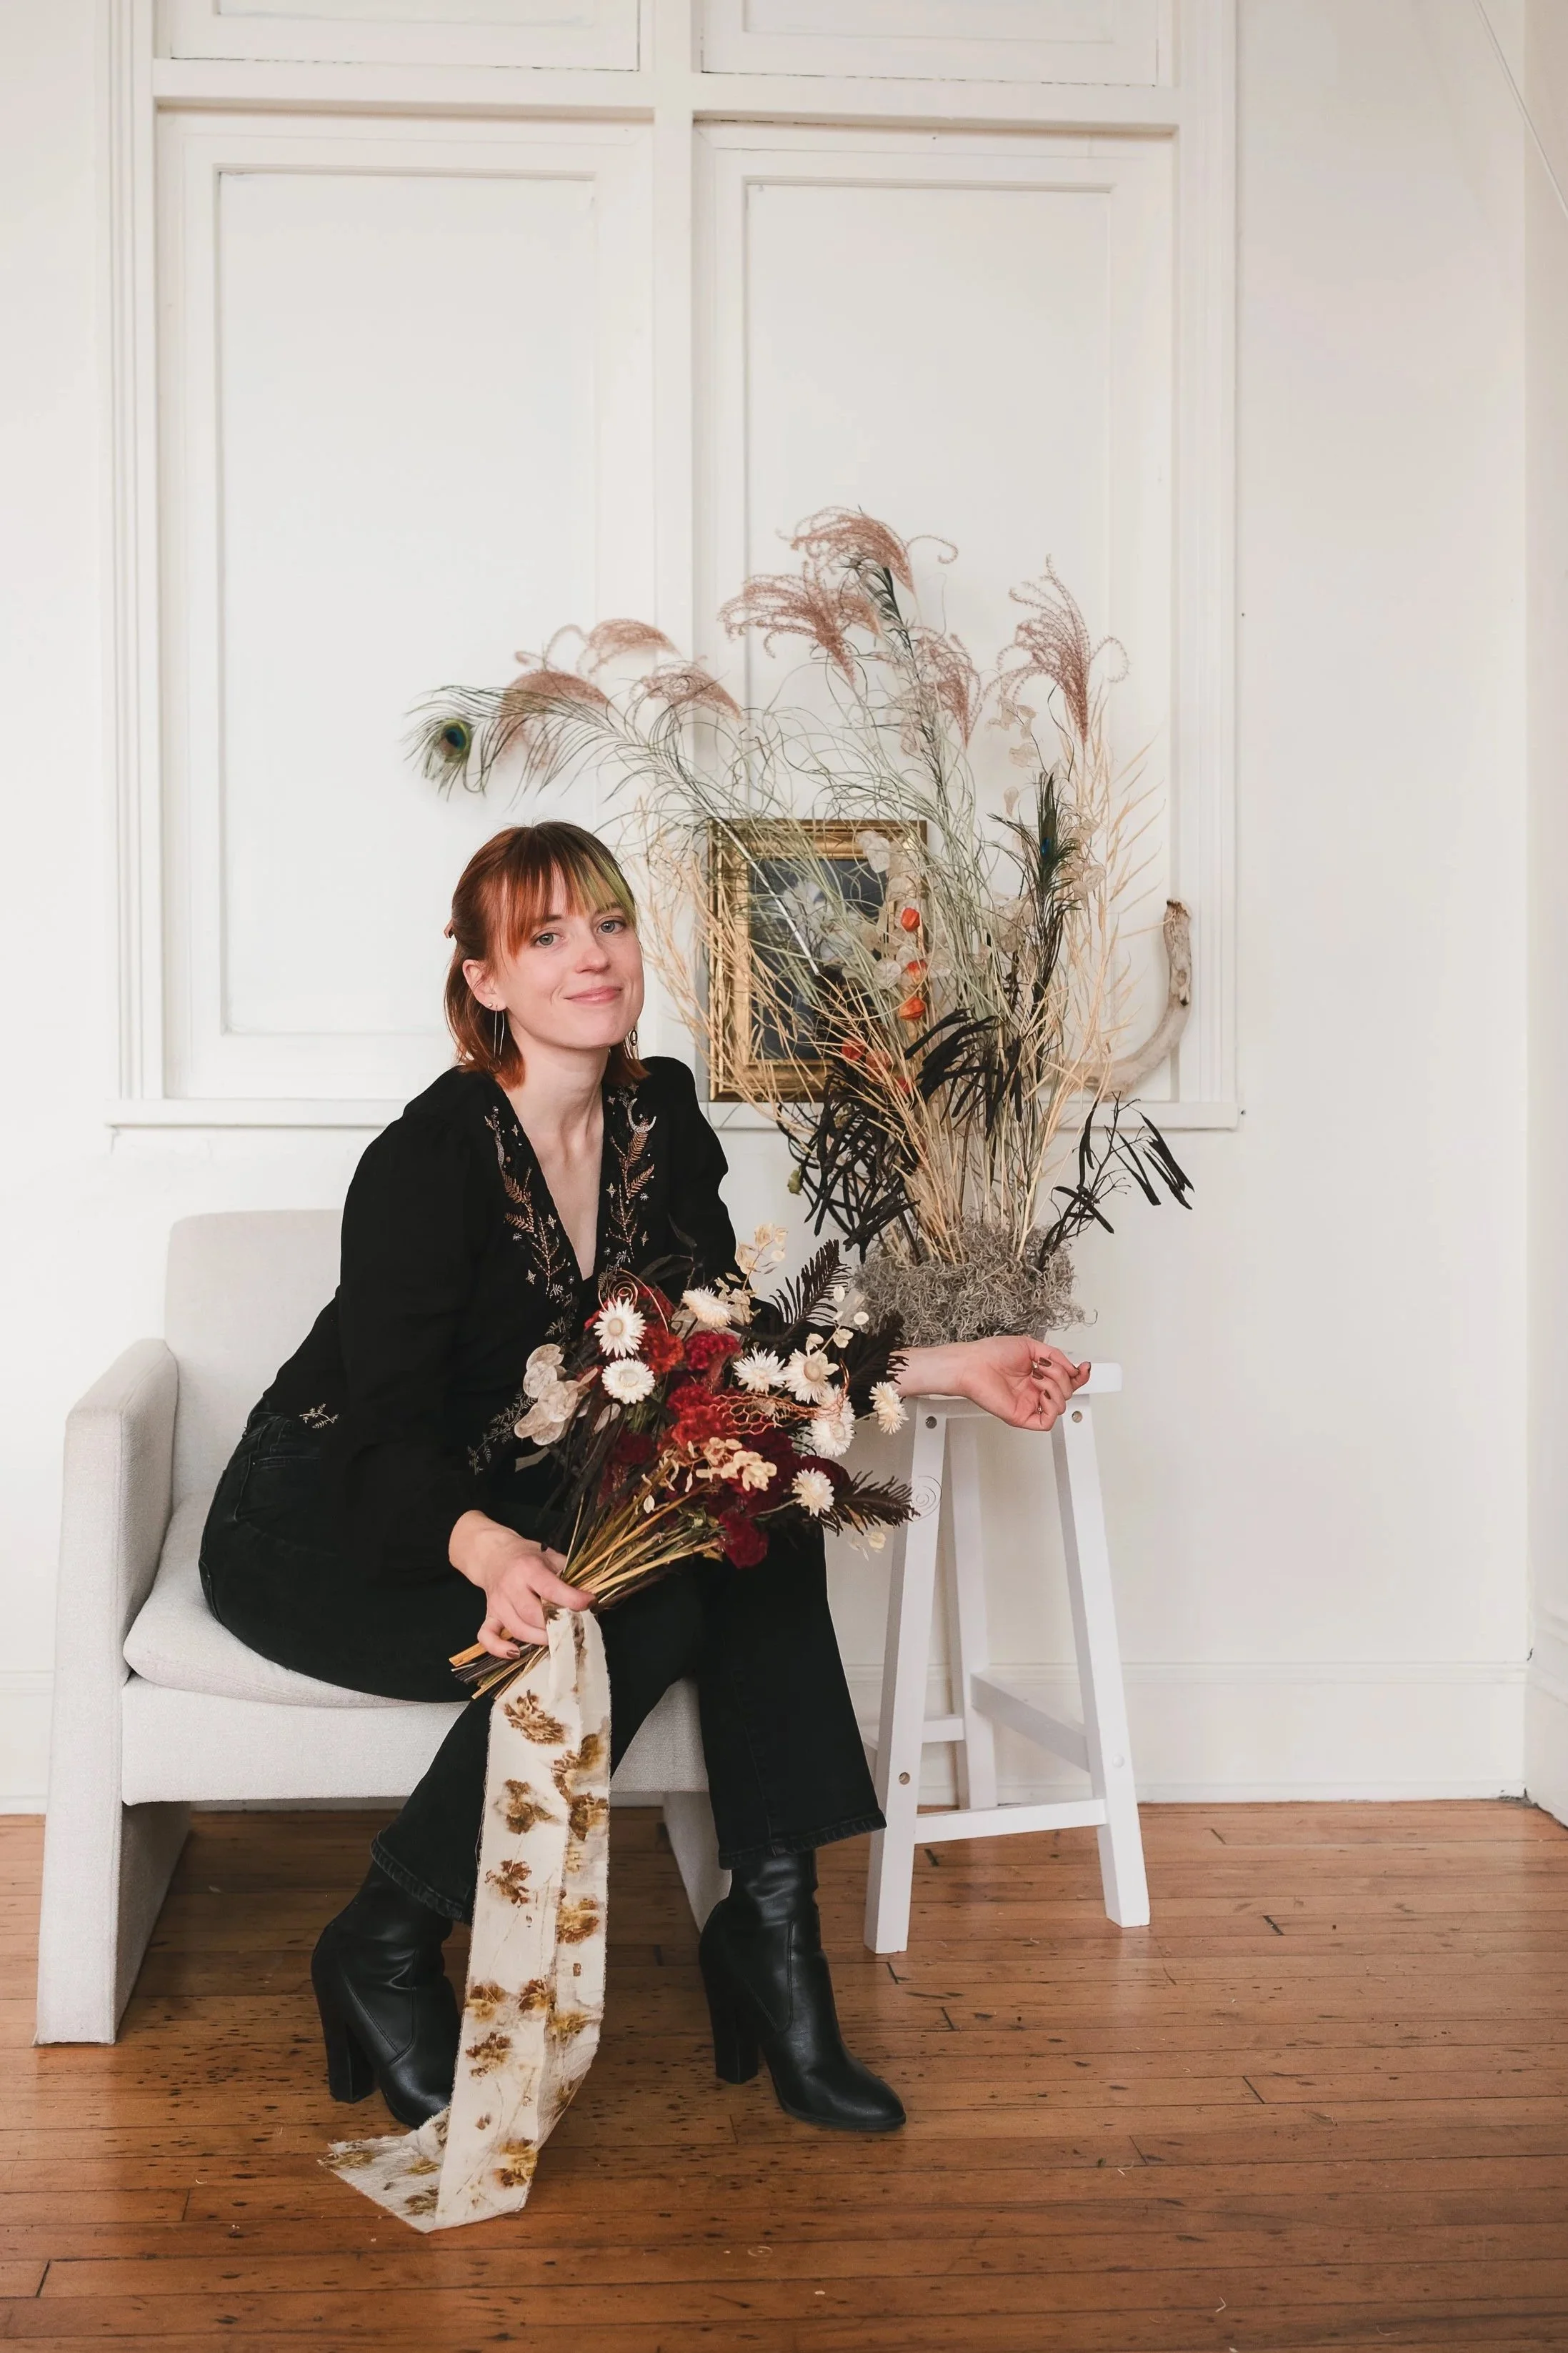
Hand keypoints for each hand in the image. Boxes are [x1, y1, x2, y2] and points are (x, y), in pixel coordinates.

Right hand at [448, 1510, 587, 1656]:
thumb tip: (589, 1595)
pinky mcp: (489, 1615)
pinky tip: (515, 1653)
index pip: (550, 1589)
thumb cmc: (526, 1556)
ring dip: (539, 1639)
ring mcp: (497, 1603)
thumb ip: (568, 1574)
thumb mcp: (549, 1556)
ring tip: (557, 1638)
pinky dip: (499, 1648)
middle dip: (556, 1625)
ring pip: (518, 1629)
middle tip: (573, 1626)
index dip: (571, 1599)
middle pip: (533, 1615)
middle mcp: (510, 1587)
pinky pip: (487, 1636)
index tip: (589, 1603)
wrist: (493, 1554)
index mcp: (528, 1568)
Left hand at [950, 1336, 1089, 1430]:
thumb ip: (1055, 1356)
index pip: (1065, 1381)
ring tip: (1037, 1377)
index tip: (1085, 1367)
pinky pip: (1047, 1421)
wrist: (972, 1364)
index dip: (1079, 1376)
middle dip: (1063, 1377)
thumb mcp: (1030, 1346)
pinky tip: (1042, 1393)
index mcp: (1037, 1376)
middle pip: (1067, 1392)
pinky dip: (1051, 1407)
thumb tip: (1073, 1368)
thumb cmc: (991, 1353)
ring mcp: (1029, 1404)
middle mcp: (1034, 1391)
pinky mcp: (1021, 1416)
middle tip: (1045, 1367)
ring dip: (1055, 1387)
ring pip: (1060, 1405)